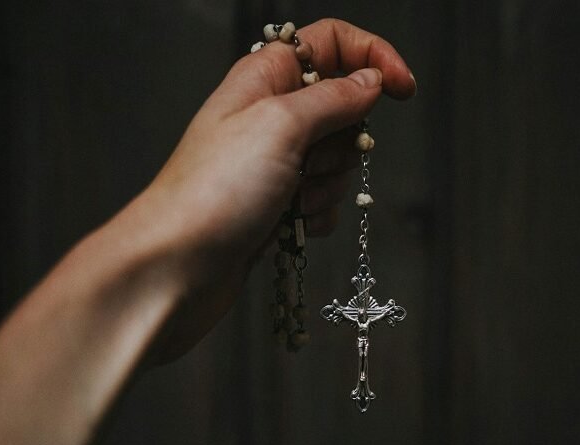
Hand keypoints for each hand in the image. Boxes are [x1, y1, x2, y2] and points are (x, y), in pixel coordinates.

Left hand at [137, 19, 415, 360]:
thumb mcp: (282, 124)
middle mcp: (270, 115)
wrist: (176, 267)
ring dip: (326, 185)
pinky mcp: (278, 204)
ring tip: (288, 199)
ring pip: (340, 161)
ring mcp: (275, 163)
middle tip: (308, 161)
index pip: (333, 43)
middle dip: (343, 141)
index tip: (403, 89)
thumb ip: (334, 98)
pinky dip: (316, 214)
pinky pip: (326, 200)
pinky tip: (287, 224)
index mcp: (266, 78)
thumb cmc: (215, 190)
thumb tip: (372, 80)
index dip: (373, 58)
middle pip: (345, 109)